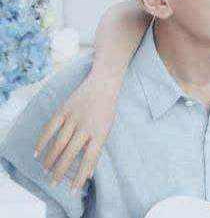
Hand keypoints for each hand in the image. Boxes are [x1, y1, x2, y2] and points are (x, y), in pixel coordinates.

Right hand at [34, 66, 121, 191]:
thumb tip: (88, 174)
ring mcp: (74, 117)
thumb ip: (97, 149)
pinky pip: (50, 128)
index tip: (73, 190)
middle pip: (70, 154)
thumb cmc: (106, 110)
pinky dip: (42, 142)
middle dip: (60, 171)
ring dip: (50, 159)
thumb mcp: (107, 129)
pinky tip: (37, 154)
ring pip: (58, 143)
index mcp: (100, 133)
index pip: (89, 159)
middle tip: (54, 182)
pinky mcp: (64, 110)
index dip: (80, 176)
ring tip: (46, 170)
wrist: (103, 83)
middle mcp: (86, 126)